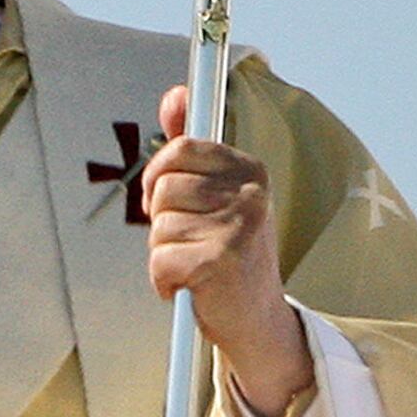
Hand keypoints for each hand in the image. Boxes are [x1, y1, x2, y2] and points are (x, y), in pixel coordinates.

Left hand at [142, 84, 313, 416]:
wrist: (258, 321)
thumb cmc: (226, 252)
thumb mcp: (215, 194)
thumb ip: (191, 145)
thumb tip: (175, 95)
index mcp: (250, 171)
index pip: (178, 150)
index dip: (161, 177)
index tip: (172, 198)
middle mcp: (250, 194)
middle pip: (161, 188)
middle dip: (162, 219)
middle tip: (191, 240)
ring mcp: (238, 227)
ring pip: (158, 225)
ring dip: (164, 250)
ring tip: (195, 263)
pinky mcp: (220, 261)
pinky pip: (158, 259)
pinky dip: (163, 279)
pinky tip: (190, 286)